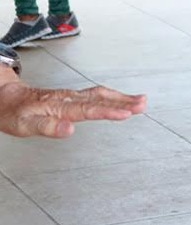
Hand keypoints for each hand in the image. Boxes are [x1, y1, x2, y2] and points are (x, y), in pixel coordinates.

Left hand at [0, 81, 146, 138]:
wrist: (6, 97)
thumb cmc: (14, 113)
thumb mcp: (24, 125)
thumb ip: (47, 127)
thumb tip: (69, 130)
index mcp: (60, 106)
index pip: (89, 109)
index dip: (109, 112)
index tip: (127, 114)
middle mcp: (69, 98)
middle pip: (101, 99)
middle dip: (124, 102)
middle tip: (143, 105)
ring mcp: (72, 95)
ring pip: (101, 94)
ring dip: (122, 98)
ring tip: (141, 101)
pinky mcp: (73, 96)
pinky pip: (97, 93)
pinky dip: (113, 96)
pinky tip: (120, 99)